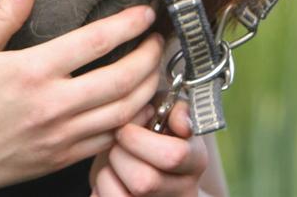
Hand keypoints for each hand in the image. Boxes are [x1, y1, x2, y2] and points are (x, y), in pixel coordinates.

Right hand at [0, 0, 162, 195]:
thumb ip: (4, 15)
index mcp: (31, 72)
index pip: (96, 42)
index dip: (128, 25)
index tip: (146, 12)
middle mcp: (53, 105)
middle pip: (124, 79)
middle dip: (151, 57)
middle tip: (161, 40)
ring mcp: (61, 136)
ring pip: (125, 113)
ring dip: (149, 89)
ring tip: (157, 69)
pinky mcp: (61, 159)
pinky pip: (109, 140)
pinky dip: (131, 121)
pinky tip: (136, 105)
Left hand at [89, 102, 208, 196]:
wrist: (142, 159)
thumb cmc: (150, 130)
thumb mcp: (164, 110)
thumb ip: (174, 108)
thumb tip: (181, 125)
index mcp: (196, 161)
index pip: (174, 156)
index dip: (139, 140)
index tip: (125, 129)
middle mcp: (185, 192)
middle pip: (144, 182)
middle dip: (119, 156)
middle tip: (117, 146)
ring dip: (107, 173)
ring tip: (114, 162)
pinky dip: (101, 187)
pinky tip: (110, 178)